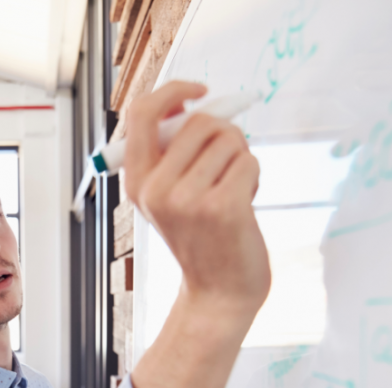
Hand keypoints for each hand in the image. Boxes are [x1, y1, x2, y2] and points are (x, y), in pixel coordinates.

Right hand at [123, 80, 269, 317]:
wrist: (218, 293)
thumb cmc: (202, 240)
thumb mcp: (170, 196)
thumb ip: (172, 153)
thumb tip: (191, 104)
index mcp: (136, 182)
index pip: (142, 113)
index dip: (173, 91)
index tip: (198, 92)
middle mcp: (155, 189)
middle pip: (198, 121)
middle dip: (223, 133)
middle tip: (226, 164)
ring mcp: (186, 199)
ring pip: (228, 139)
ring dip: (240, 157)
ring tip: (233, 188)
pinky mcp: (221, 207)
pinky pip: (248, 161)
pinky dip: (254, 176)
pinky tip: (245, 203)